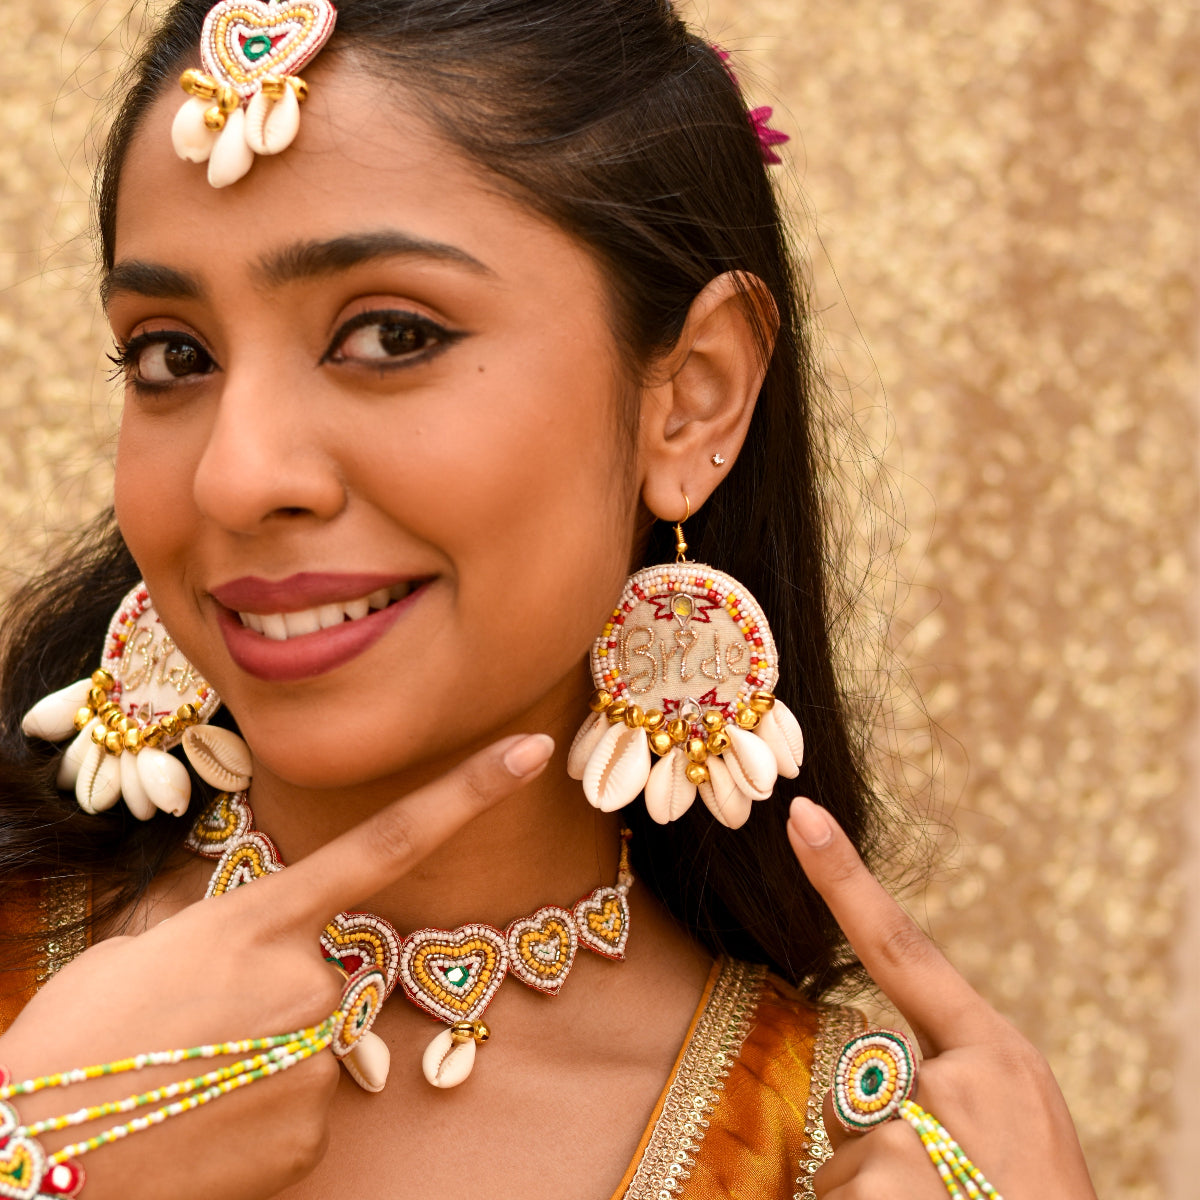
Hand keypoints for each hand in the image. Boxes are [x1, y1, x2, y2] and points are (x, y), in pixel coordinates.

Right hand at [0, 733, 554, 1199]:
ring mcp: (317, 1062)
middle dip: (277, 996)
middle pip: (328, 973)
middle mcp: (308, 982)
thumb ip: (224, 933)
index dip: (468, 792)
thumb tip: (259, 951)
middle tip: (195, 1034)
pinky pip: (309, 1108)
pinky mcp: (313, 1135)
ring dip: (267, 1061)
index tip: (533, 750)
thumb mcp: (141, 953)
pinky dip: (266, 1117)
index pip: (389, 842)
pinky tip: (207, 1129)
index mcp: (261, 920)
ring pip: (317, 1046)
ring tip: (189, 1084)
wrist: (27, 1162)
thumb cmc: (70, 1043)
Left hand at [787, 796, 1097, 1199]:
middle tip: (953, 1196)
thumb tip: (864, 1093)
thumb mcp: (1013, 1131)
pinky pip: (830, 1195)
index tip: (800, 815)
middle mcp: (955, 1081)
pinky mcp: (881, 1184)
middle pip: (857, 1089)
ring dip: (876, 1197)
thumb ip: (946, 1086)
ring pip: (843, 1156)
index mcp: (997, 1055)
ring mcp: (917, 1134)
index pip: (902, 945)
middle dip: (879, 1148)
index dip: (842, 878)